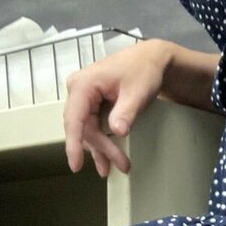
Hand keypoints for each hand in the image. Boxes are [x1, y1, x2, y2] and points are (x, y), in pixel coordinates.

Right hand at [63, 38, 172, 176]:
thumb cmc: (143, 70)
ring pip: (88, 129)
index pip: (74, 119)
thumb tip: (117, 131)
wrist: (152, 58)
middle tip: (121, 165)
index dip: (74, 144)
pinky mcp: (91, 102)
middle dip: (101, 149)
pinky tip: (108, 156)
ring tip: (117, 166)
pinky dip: (102, 140)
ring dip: (102, 149)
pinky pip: (93, 125)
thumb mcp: (137, 92)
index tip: (76, 165)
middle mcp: (78, 90)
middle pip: (83, 127)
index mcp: (83, 85)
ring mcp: (84, 96)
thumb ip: (126, 112)